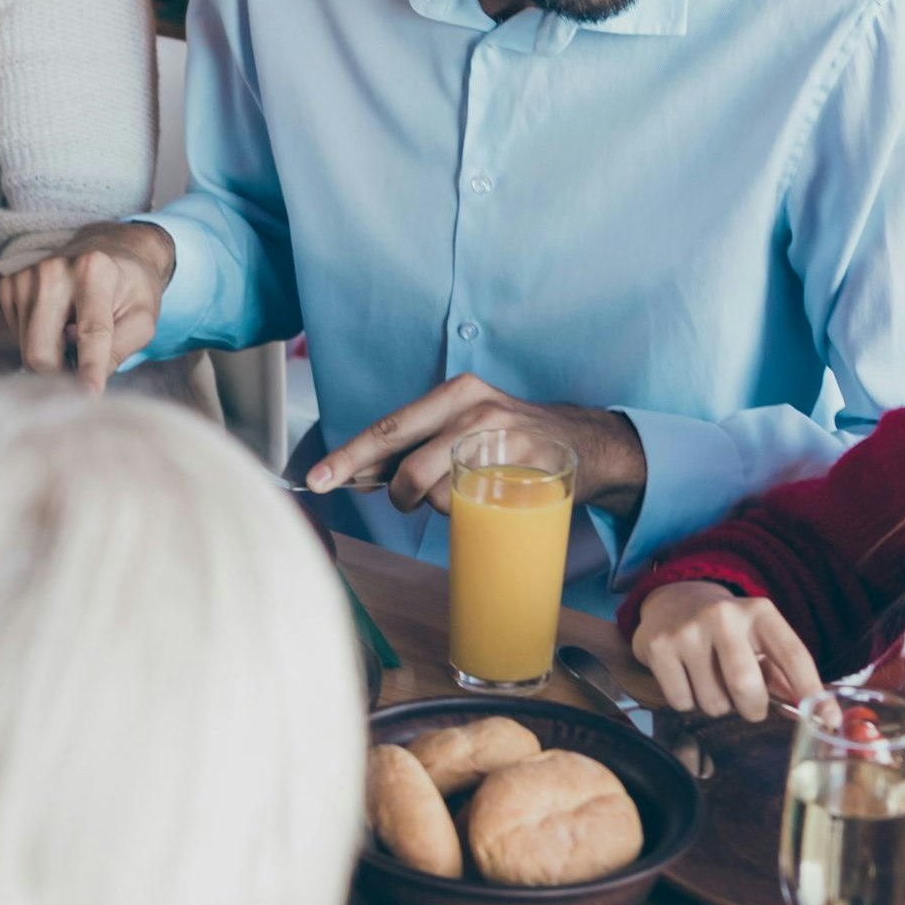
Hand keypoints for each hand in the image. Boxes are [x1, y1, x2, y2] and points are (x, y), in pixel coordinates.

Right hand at [0, 222, 175, 390]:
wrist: (109, 251)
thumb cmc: (131, 290)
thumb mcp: (143, 319)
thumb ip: (120, 349)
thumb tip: (85, 382)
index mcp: (95, 270)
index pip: (91, 332)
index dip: (90, 369)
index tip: (90, 397)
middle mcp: (54, 270)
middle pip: (42, 351)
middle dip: (61, 376)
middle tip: (83, 379)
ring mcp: (26, 276)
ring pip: (28, 350)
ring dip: (52, 360)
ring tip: (74, 343)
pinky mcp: (9, 286)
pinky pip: (19, 338)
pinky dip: (39, 344)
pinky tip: (57, 328)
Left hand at [307, 375, 644, 520]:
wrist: (587, 444)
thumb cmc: (514, 438)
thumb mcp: (466, 424)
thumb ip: (418, 443)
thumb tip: (359, 472)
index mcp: (455, 392)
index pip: (389, 428)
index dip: (349, 458)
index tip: (317, 479)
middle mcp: (476, 409)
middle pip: (406, 467)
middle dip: (395, 495)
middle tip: (406, 501)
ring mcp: (502, 440)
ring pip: (437, 492)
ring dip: (438, 507)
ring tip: (462, 493)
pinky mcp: (523, 471)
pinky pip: (472, 506)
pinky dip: (465, 512)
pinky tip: (484, 500)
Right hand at [628, 579, 819, 721]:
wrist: (672, 601)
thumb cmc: (727, 631)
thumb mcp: (759, 639)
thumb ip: (783, 674)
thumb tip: (814, 712)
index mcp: (760, 613)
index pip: (793, 655)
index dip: (812, 690)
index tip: (827, 719)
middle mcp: (724, 616)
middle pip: (746, 685)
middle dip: (753, 708)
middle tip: (750, 706)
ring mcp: (688, 631)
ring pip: (713, 702)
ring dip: (718, 705)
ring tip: (711, 681)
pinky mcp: (660, 647)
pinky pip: (682, 702)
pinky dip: (687, 701)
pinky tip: (687, 678)